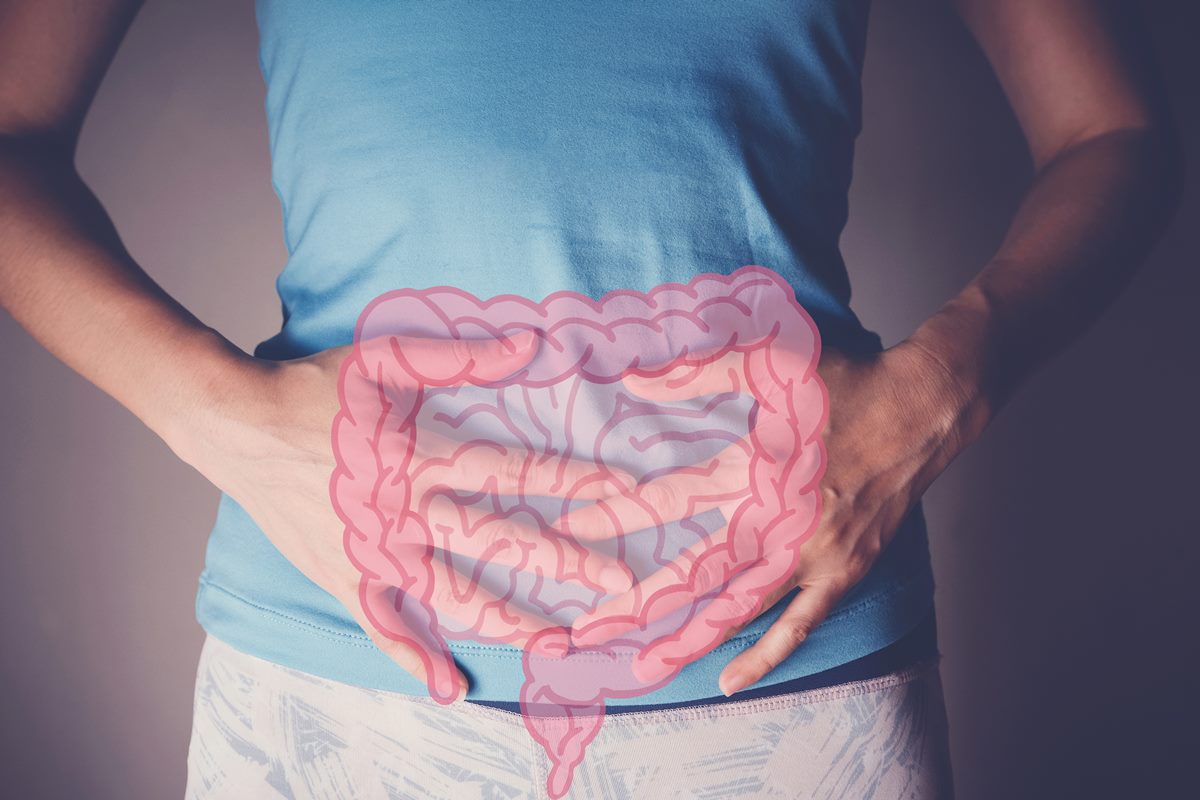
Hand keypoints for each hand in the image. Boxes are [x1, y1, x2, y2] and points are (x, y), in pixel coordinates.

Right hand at [167, 335, 632, 701]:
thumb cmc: (311, 389)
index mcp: (419, 456)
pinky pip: (384, 626)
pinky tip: (450, 687)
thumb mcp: (383, 358)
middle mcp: (403, 512)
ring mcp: (374, 552)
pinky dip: (415, 657)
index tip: (624, 492)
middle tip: (619, 583)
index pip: (513, 470)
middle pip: (497, 541)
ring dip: (508, 619)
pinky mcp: (346, 576)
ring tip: (561, 642)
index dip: (573, 479)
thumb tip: (530, 344)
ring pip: (452, 593)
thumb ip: (459, 356)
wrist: (236, 427)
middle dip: (563, 560)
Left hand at [560, 338, 975, 694]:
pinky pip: (798, 624)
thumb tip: (633, 377)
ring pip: (739, 608)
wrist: (923, 408)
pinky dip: (766, 654)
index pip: (671, 497)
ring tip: (644, 667)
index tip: (572, 532)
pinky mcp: (842, 571)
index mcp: (757, 468)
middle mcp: (780, 520)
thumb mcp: (771, 363)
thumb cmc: (847, 383)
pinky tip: (730, 681)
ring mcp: (813, 554)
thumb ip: (698, 372)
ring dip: (689, 639)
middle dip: (637, 602)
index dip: (618, 515)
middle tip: (586, 632)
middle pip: (695, 571)